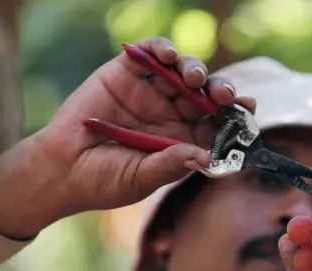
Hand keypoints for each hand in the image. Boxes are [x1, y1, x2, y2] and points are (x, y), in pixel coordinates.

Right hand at [0, 36, 255, 238]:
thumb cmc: (106, 181)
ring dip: (195, 70)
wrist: (61, 170)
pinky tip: (168, 55)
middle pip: (207, 95)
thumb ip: (171, 165)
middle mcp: (173, 113)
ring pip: (184, 72)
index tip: (249, 109)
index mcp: (184, 139)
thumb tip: (203, 156)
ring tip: (194, 78)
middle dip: (220, 92)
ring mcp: (152, 92)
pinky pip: (150, 54)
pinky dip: (161, 49)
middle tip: (225, 95)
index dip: (235, 115)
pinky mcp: (127, 73)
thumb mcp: (142, 178)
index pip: (218, 124)